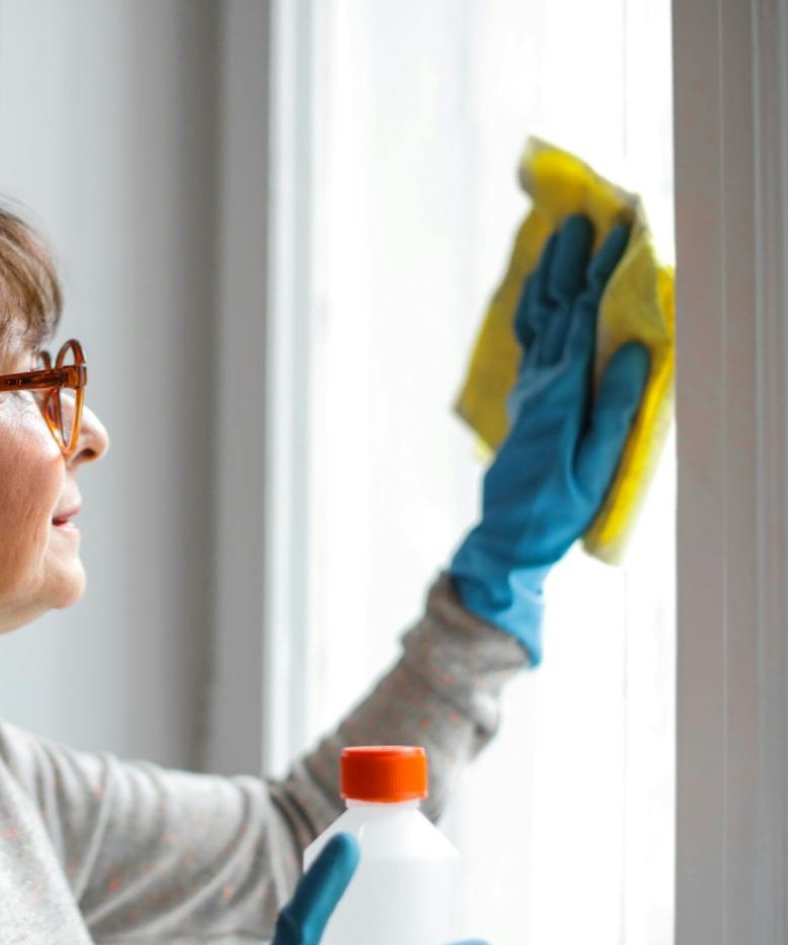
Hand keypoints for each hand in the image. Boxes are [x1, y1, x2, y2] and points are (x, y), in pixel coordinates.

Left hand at [450, 213, 650, 664]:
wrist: (509, 534)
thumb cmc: (560, 507)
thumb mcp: (597, 463)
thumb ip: (614, 407)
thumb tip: (630, 348)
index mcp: (562, 391)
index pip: (583, 317)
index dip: (601, 272)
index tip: (620, 231)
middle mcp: (540, 381)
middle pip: (554, 307)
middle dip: (570, 259)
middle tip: (585, 215)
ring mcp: (528, 388)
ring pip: (535, 318)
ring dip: (548, 275)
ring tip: (559, 237)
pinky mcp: (526, 399)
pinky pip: (528, 338)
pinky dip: (535, 305)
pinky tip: (539, 291)